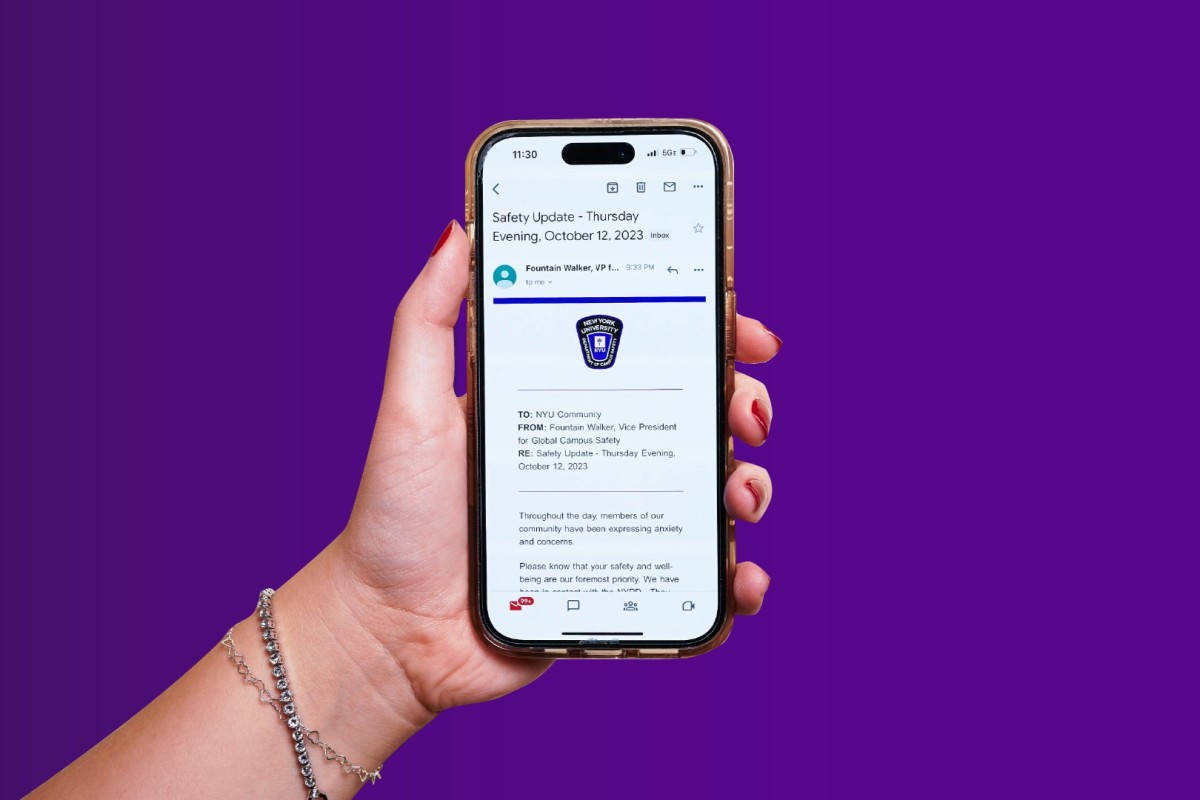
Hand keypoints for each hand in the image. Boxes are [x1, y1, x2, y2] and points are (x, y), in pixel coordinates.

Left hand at [328, 220, 780, 713]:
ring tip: (739, 495)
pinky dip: (734, 578)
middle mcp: (598, 453)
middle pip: (695, 414)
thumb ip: (429, 320)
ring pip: (710, 490)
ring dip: (750, 484)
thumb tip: (458, 231)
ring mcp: (615, 517)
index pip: (648, 349)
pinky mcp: (621, 580)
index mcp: (560, 400)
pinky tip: (739, 576)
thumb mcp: (410, 406)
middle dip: (741, 405)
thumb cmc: (396, 517)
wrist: (391, 632)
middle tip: (746, 417)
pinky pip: (697, 576)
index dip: (707, 332)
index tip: (744, 330)